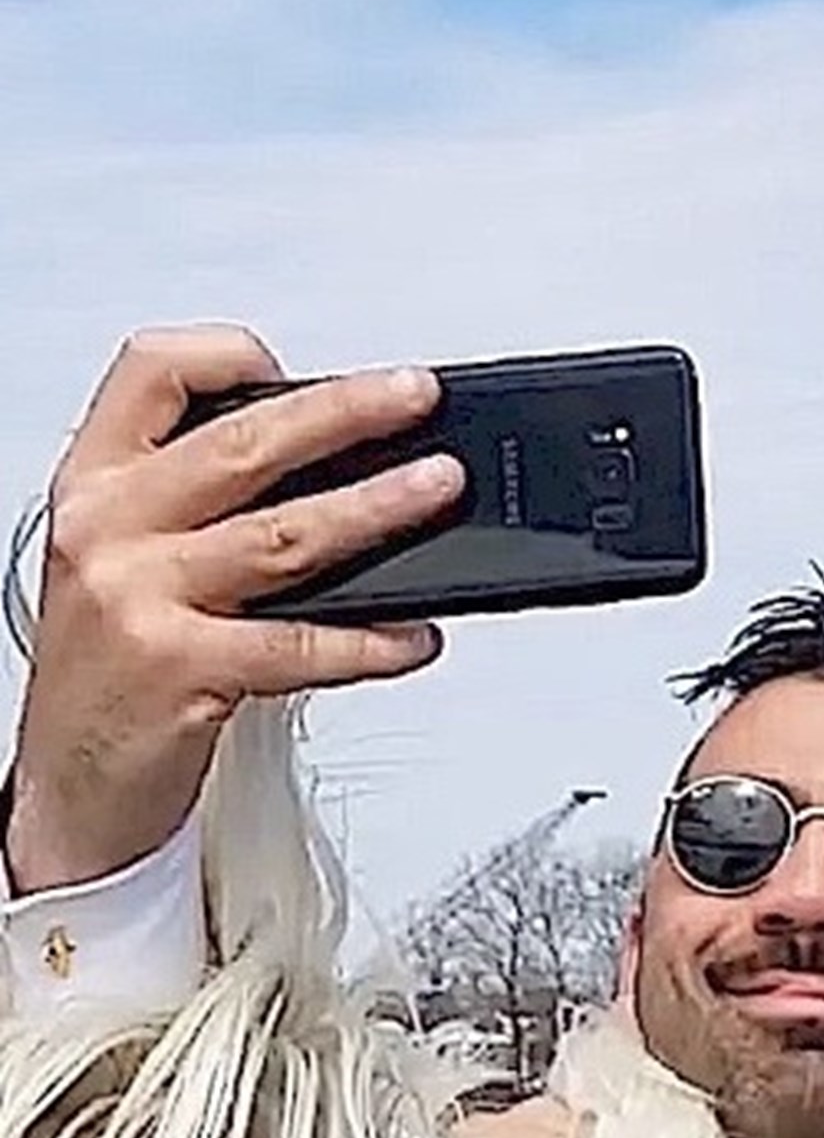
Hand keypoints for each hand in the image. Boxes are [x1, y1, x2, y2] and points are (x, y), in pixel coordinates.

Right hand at [6, 326, 465, 892]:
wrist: (71, 784)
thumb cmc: (114, 665)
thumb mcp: (128, 557)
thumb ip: (201, 500)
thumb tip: (335, 456)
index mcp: (96, 484)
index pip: (150, 374)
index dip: (227, 353)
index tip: (297, 365)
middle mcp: (111, 529)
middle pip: (244, 445)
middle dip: (344, 412)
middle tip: (416, 396)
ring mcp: (142, 599)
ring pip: (284, 534)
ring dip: (377, 507)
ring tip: (438, 486)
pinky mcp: (180, 670)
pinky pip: (300, 645)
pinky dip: (372, 640)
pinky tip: (417, 634)